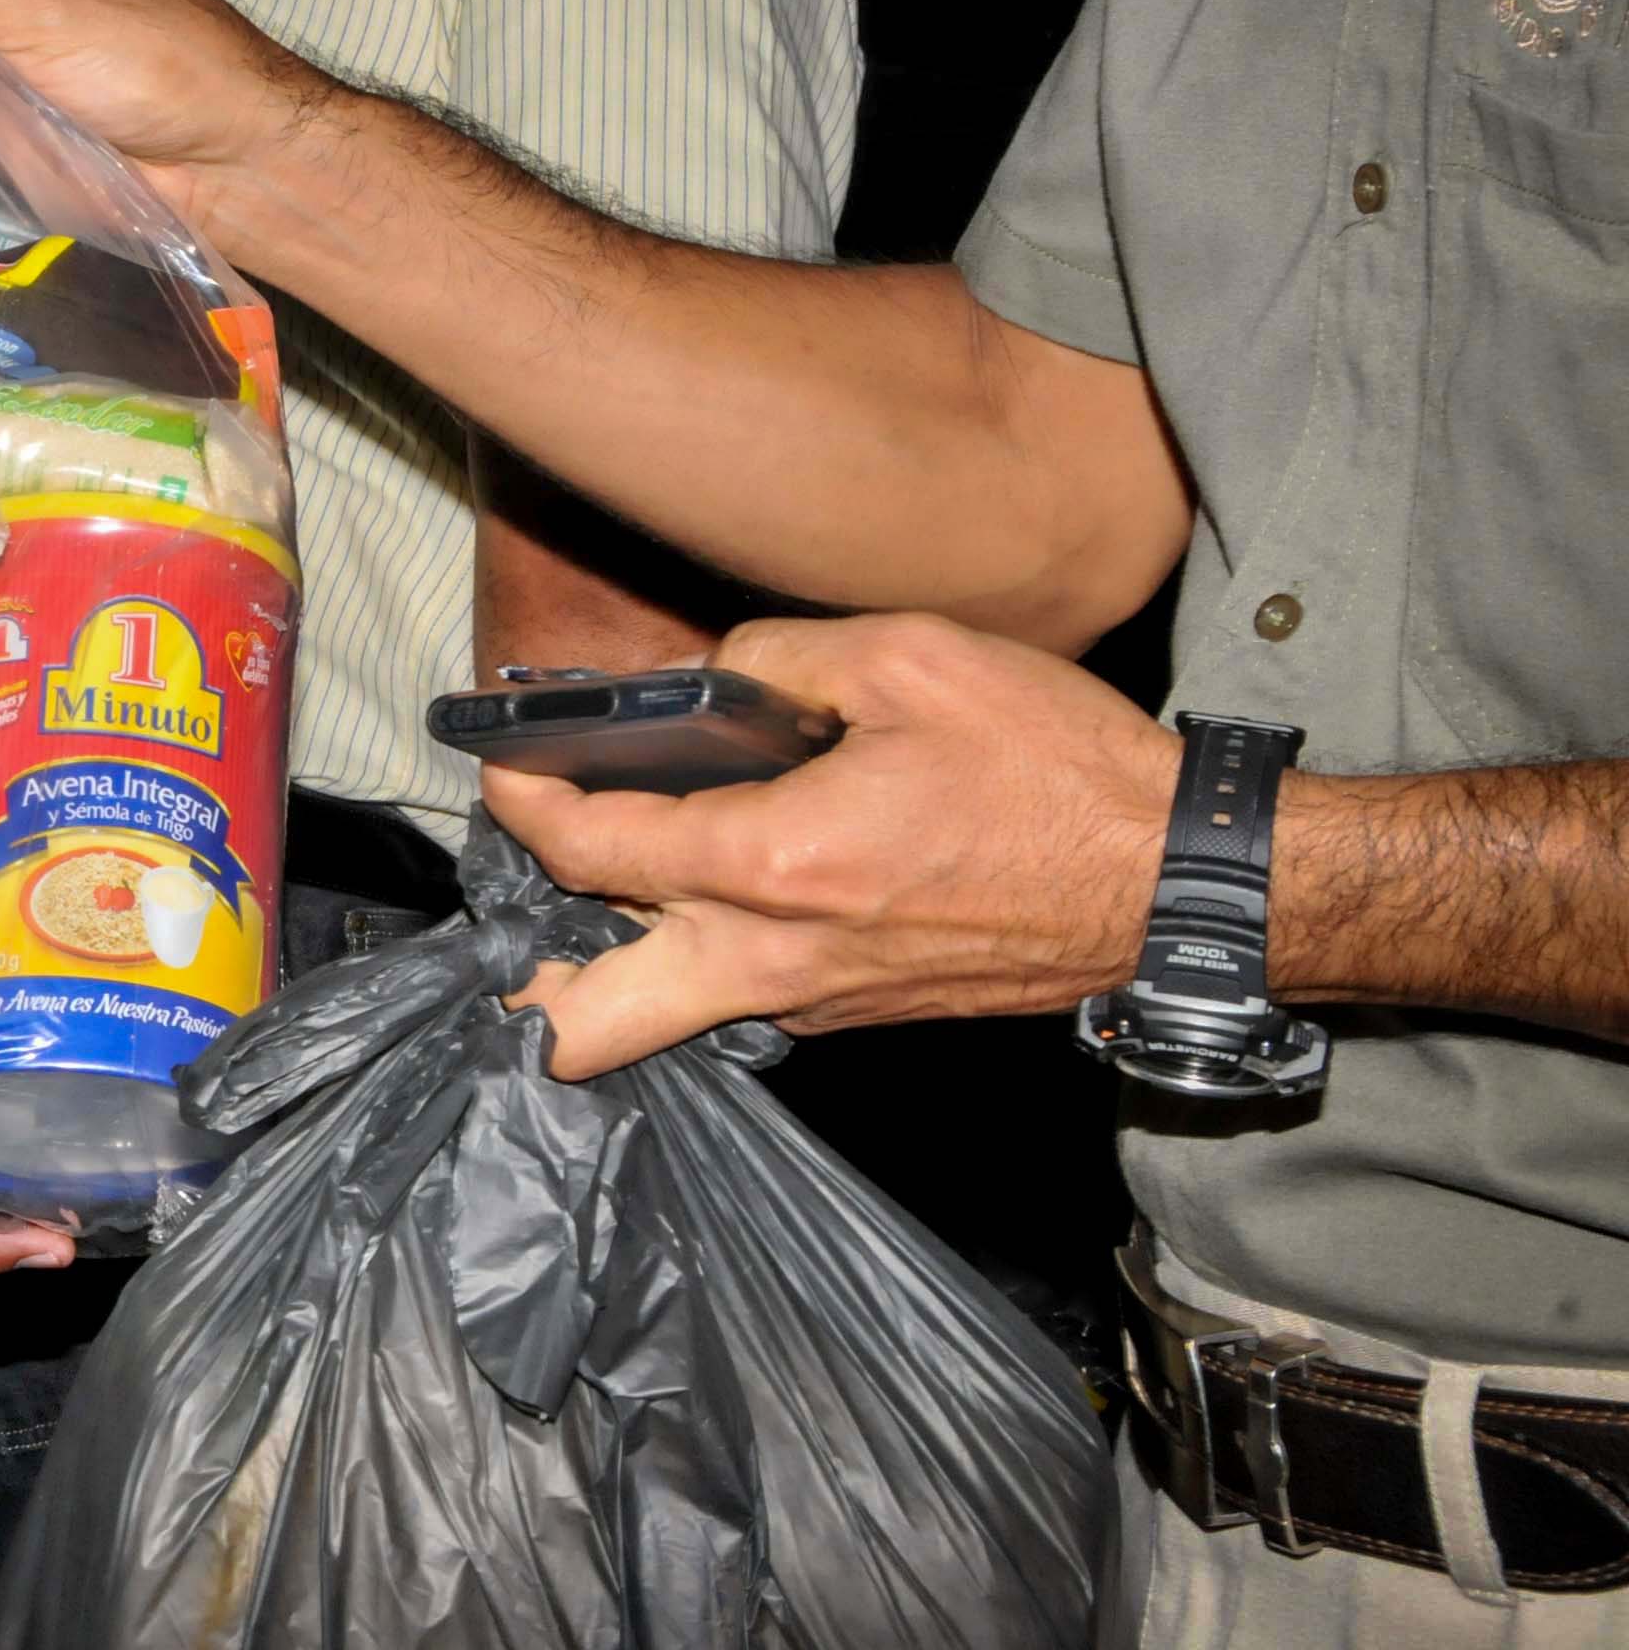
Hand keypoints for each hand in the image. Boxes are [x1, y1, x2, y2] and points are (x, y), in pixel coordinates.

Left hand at [486, 613, 1176, 1079]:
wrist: (1173, 880)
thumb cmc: (1056, 766)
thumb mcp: (912, 657)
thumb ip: (776, 653)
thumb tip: (707, 675)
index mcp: (773, 865)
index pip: (587, 851)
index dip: (523, 800)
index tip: (505, 763)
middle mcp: (773, 959)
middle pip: (583, 1021)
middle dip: (520, 966)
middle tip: (521, 885)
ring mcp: (811, 1004)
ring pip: (653, 1024)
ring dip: (600, 968)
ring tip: (596, 885)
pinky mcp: (853, 1013)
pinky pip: (731, 1002)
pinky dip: (692, 957)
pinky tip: (710, 887)